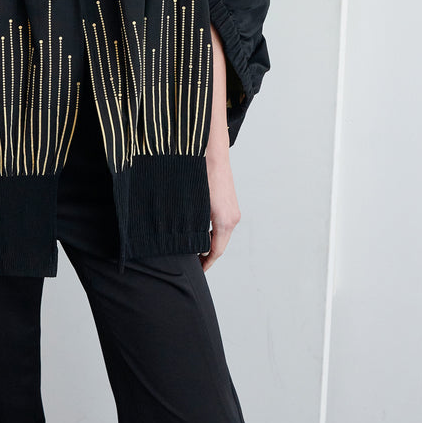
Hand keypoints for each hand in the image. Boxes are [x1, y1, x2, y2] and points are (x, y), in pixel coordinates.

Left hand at [200, 150, 240, 272]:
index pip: (216, 251)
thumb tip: (188, 243)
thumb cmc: (199, 174)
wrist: (211, 152)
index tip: (197, 270)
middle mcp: (232, 218)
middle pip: (220, 245)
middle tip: (192, 264)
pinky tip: (200, 233)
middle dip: (207, 256)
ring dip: (209, 243)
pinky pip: (223, 225)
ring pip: (222, 235)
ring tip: (194, 251)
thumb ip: (192, 226)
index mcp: (224, 221)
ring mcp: (233, 210)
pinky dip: (213, 233)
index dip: (206, 263)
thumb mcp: (193, 205)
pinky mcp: (230, 203)